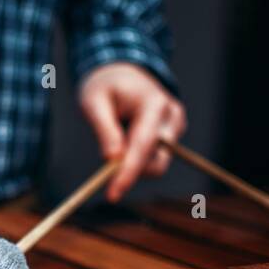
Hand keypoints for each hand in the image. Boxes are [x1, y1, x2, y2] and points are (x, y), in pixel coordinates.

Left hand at [78, 62, 186, 201]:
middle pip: (156, 162)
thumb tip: (113, 159)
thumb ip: (104, 129)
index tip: (112, 195)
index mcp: (154, 103)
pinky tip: (126, 135)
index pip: (144, 146)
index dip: (128, 172)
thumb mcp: (93, 102)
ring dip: (132, 162)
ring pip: (155, 164)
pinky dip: (136, 157)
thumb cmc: (104, 86)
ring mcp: (175, 126)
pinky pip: (154, 159)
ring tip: (116, 135)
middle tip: (104, 169)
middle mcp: (171, 116)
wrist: (122, 73)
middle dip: (130, 171)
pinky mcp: (172, 136)